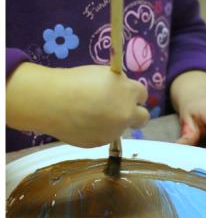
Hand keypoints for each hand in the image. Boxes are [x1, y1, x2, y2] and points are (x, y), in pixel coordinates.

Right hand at [6, 63, 148, 146]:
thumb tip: (125, 92)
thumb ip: (119, 85)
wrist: (51, 101)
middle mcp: (126, 113)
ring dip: (113, 122)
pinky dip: (97, 131)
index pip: (143, 95)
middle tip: (121, 110)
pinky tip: (81, 122)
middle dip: (135, 114)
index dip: (133, 94)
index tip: (126, 94)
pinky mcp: (99, 143)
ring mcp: (114, 131)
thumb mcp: (105, 74)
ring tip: (90, 113)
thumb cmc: (76, 81)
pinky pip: (104, 136)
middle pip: (143, 118)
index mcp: (129, 92)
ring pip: (120, 128)